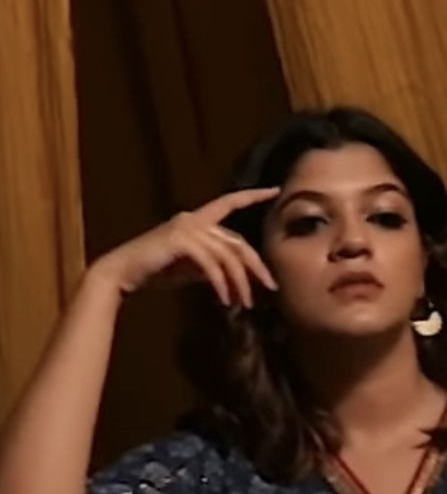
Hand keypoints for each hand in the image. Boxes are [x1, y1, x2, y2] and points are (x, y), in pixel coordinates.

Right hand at [93, 188, 280, 307]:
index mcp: (197, 220)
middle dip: (256, 266)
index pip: (229, 203)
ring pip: (227, 255)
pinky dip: (221, 284)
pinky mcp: (180, 241)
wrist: (123, 272)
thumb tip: (234, 278)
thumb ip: (211, 266)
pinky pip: (211, 264)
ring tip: (245, 303)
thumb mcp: (190, 268)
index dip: (253, 195)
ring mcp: (186, 228)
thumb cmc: (156, 271)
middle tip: (271, 287)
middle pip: (236, 241)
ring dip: (240, 282)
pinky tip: (225, 301)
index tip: (275, 190)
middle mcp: (193, 219)